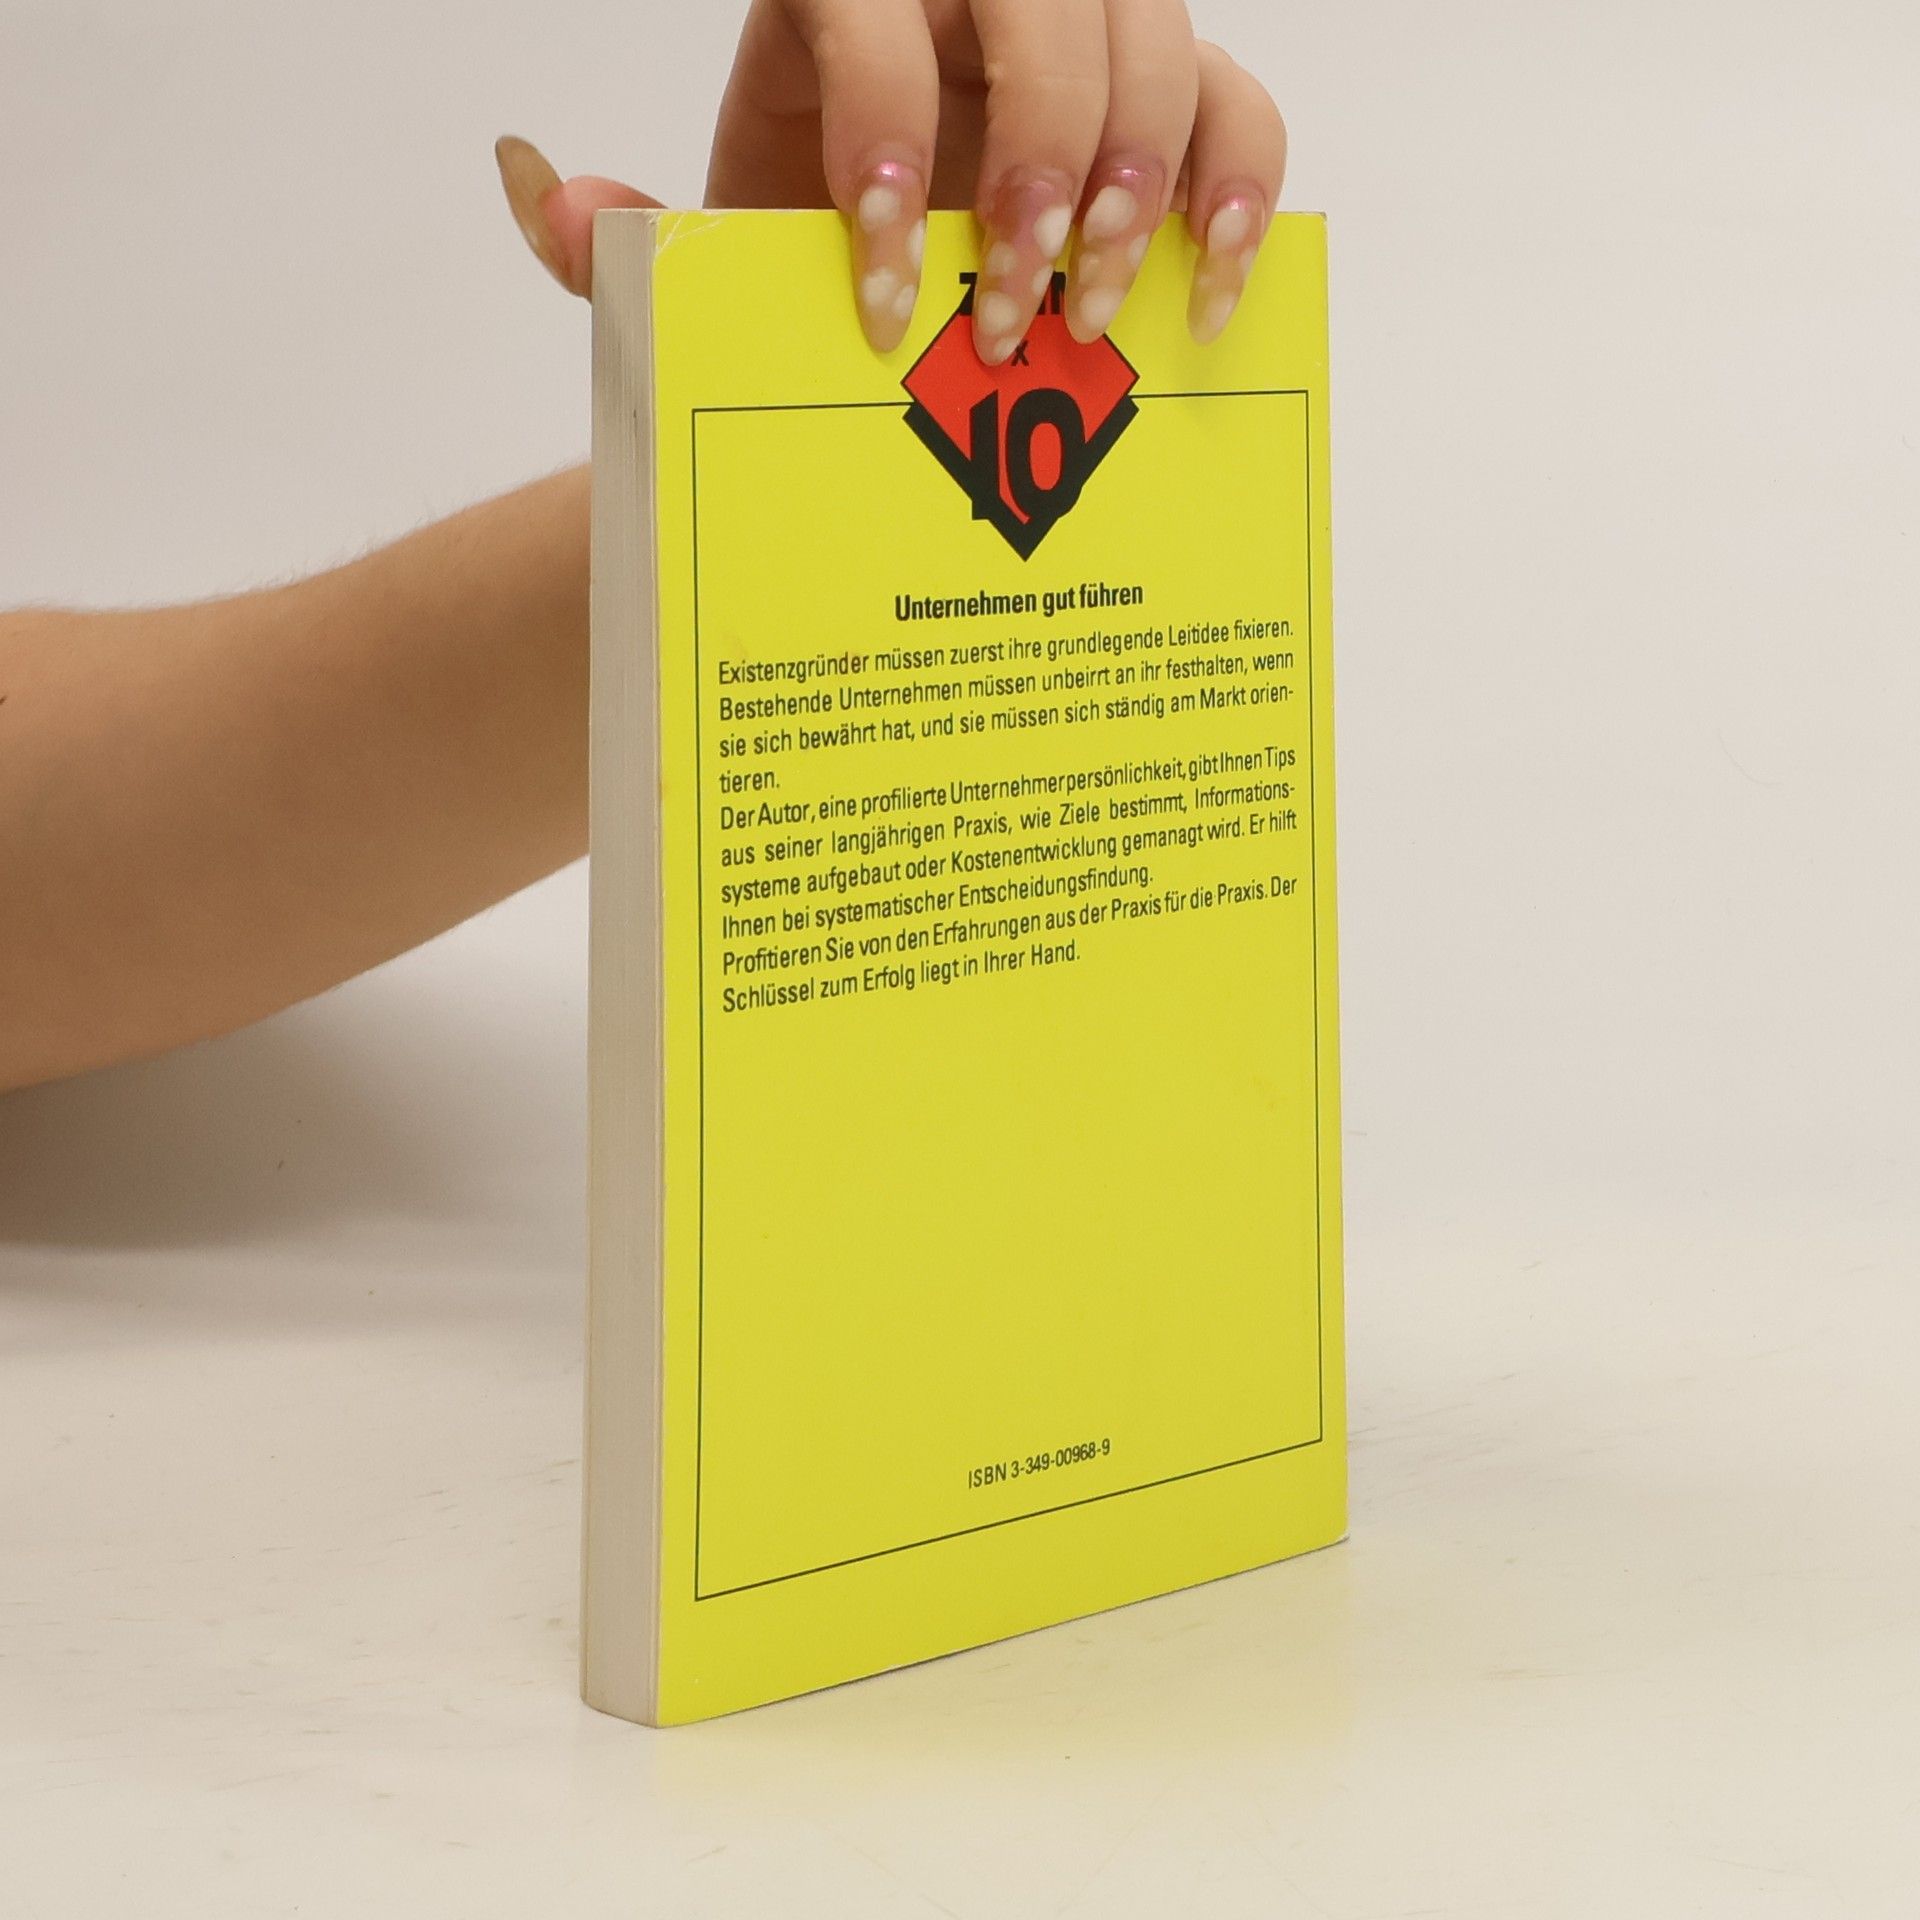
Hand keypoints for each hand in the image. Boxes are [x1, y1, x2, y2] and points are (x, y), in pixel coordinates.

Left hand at [496, 1, 1285, 356]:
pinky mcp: (1163, 103)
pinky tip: (1204, 289)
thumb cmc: (795, 273)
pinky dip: (1241, 188)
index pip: (872, 5)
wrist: (874, 311)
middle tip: (1011, 306)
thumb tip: (543, 186)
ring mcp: (1079, 37)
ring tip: (1092, 312)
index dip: (885, 130)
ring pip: (1157, 33)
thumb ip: (633, 236)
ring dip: (1141, 176)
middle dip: (1039, 156)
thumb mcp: (710, 263)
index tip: (882, 289)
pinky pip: (1238, 100)